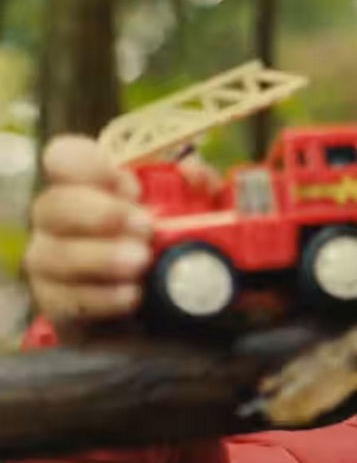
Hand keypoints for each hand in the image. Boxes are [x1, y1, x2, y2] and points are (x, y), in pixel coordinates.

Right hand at [24, 136, 220, 338]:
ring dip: (99, 257)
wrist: (165, 305)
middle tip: (144, 228)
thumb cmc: (172, 243)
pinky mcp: (56, 302)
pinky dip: (99, 297)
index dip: (87, 165)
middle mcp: (60, 217)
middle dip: (99, 214)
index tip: (129, 185)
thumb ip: (199, 187)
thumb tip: (196, 175)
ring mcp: (50, 260)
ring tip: (141, 263)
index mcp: (90, 184)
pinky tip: (131, 295)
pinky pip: (63, 300)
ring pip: (53, 255)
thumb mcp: (197, 209)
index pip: (64, 157)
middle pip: (52, 204)